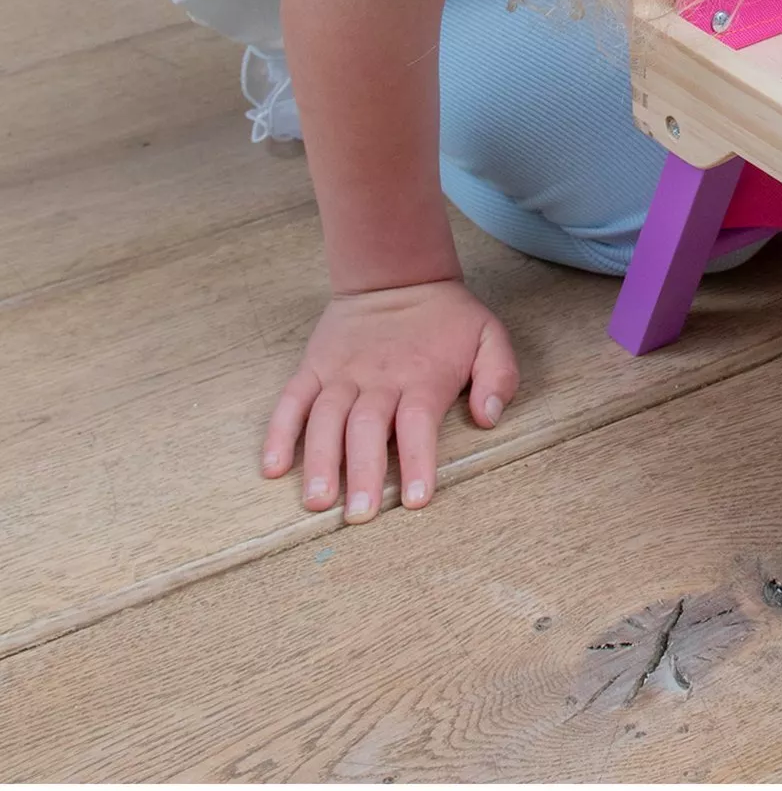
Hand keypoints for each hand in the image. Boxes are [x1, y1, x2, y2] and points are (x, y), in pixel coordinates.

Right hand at [262, 280, 520, 519]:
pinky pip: (292, 400)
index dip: (418, 461)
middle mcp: (378, 378)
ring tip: (317, 500)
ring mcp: (342, 373)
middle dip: (363, 473)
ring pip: (326, 419)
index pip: (418, 423)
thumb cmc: (446, 317)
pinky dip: (280, 432)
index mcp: (422, 376)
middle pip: (367, 428)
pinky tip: (273, 467)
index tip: (416, 500)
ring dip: (320, 461)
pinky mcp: (314, 367)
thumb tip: (488, 417)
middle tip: (359, 515)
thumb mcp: (489, 335)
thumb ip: (498, 375)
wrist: (395, 274)